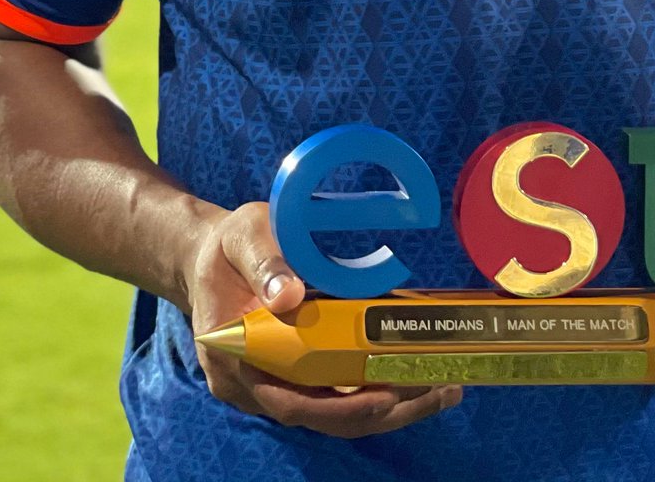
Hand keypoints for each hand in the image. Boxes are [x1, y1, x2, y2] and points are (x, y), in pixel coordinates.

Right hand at [183, 201, 463, 437]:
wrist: (210, 257)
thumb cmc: (226, 247)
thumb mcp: (242, 238)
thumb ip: (265, 264)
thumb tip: (289, 297)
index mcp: (234, 360)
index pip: (290, 402)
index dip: (339, 406)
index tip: (384, 395)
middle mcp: (255, 386)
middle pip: (324, 416)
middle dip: (384, 411)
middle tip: (439, 392)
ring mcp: (277, 385)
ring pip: (336, 411)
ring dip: (390, 405)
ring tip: (443, 389)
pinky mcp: (297, 375)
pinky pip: (339, 393)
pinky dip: (377, 387)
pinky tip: (418, 374)